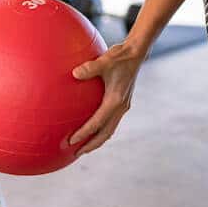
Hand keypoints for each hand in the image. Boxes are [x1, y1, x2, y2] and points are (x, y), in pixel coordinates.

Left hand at [68, 41, 145, 155]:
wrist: (136, 53)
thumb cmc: (119, 56)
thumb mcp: (105, 60)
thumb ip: (90, 68)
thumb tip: (74, 73)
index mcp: (115, 101)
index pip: (97, 123)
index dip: (84, 133)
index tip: (71, 141)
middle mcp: (121, 107)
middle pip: (105, 133)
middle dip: (91, 145)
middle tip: (75, 153)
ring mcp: (123, 105)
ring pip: (109, 129)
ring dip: (97, 139)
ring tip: (83, 146)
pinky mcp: (122, 102)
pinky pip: (110, 121)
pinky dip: (101, 128)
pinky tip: (91, 126)